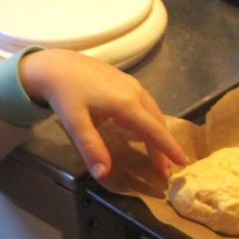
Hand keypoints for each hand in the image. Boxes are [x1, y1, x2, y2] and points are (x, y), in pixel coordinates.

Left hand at [18, 49, 189, 179]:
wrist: (56, 65)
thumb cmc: (64, 94)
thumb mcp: (74, 123)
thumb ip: (91, 148)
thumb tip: (104, 174)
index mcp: (126, 103)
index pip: (154, 130)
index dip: (168, 149)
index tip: (183, 163)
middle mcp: (135, 92)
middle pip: (157, 122)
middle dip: (164, 146)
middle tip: (166, 170)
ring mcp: (131, 84)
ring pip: (153, 112)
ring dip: (158, 133)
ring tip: (159, 154)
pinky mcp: (126, 82)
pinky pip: (146, 104)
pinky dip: (151, 121)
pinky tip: (144, 130)